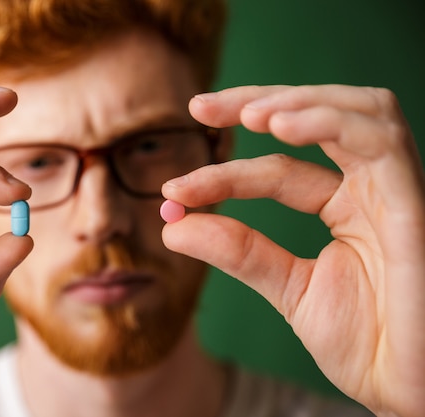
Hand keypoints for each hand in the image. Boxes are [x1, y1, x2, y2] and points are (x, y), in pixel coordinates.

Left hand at [162, 85, 424, 416]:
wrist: (410, 388)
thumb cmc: (367, 343)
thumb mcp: (289, 288)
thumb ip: (239, 252)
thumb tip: (173, 226)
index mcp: (347, 205)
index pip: (279, 169)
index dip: (223, 174)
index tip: (173, 191)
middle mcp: (372, 189)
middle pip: (319, 117)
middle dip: (258, 101)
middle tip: (200, 106)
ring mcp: (395, 191)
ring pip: (357, 111)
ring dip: (297, 101)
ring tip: (246, 113)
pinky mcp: (413, 204)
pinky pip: (380, 142)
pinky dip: (328, 121)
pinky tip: (279, 125)